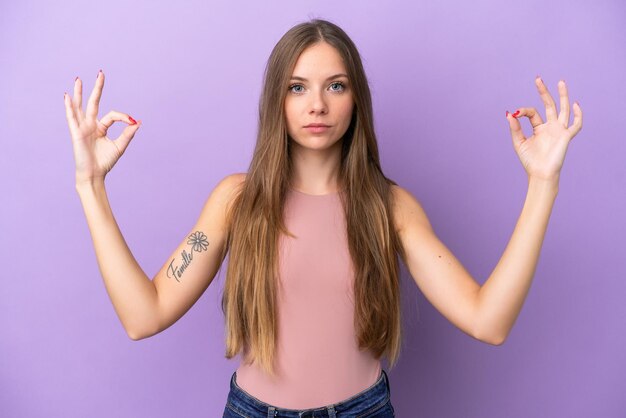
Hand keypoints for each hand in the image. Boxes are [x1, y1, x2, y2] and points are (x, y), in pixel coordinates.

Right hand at [64, 70, 140, 184]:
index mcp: (101, 128)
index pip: (112, 115)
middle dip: (97, 88)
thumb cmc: (105, 162)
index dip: (123, 116)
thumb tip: (137, 122)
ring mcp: (82, 127)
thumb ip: (127, 134)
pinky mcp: (76, 132)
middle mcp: (90, 125)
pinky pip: (71, 117)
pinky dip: (69, 106)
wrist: (94, 174)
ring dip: (79, 93)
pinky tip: (67, 96)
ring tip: (78, 79)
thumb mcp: (119, 146)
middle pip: (93, 102)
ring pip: (80, 106)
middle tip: (101, 73)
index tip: (132, 121)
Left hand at [506, 77, 582, 181]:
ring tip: (560, 82)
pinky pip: (576, 124)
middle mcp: (550, 127)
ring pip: (563, 109)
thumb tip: (509, 113)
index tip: (515, 113)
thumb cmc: (530, 161)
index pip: (532, 112)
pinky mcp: (566, 136)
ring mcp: (559, 130)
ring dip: (562, 95)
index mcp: (539, 128)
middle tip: (537, 78)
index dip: (523, 110)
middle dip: (543, 92)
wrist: (540, 174)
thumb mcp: (519, 142)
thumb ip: (515, 128)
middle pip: (549, 105)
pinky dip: (578, 115)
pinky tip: (575, 104)